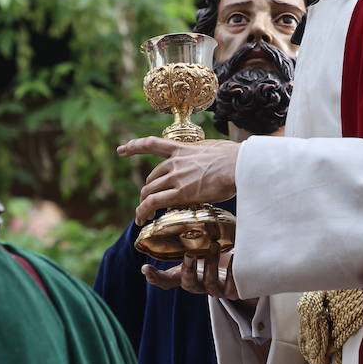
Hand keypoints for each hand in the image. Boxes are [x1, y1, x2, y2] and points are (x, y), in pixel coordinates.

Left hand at [116, 137, 239, 225]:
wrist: (241, 165)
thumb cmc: (234, 158)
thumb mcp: (212, 149)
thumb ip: (202, 155)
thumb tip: (208, 160)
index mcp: (182, 149)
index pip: (152, 144)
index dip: (134, 147)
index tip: (121, 150)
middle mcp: (175, 162)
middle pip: (152, 177)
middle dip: (148, 190)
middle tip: (150, 203)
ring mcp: (177, 177)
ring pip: (149, 191)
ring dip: (144, 204)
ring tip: (142, 216)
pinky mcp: (181, 192)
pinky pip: (154, 202)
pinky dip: (143, 211)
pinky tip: (142, 219)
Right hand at [141, 245, 245, 300]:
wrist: (240, 269)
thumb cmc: (214, 258)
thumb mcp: (196, 251)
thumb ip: (182, 244)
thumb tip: (164, 225)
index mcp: (187, 277)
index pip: (167, 281)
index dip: (156, 277)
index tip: (146, 268)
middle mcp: (199, 285)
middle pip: (189, 283)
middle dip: (188, 269)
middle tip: (188, 254)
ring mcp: (216, 290)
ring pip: (210, 282)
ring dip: (211, 264)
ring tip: (214, 245)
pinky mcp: (233, 291)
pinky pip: (232, 285)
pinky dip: (232, 271)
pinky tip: (233, 257)